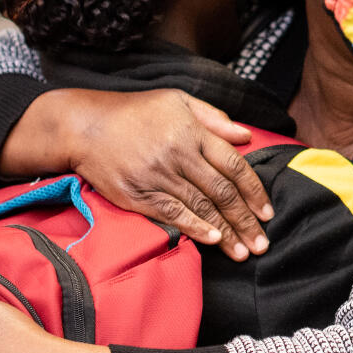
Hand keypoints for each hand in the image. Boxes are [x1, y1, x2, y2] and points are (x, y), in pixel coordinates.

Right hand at [19, 88, 274, 261]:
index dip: (255, 192)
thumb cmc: (134, 111)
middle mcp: (179, 155)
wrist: (83, 126)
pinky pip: (172, 215)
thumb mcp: (177, 100)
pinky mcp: (138, 194)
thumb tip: (246, 136)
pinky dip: (195, 229)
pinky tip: (212, 241)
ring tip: (243, 252)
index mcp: (192, 133)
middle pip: (222, 193)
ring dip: (226, 233)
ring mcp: (158, 176)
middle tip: (262, 243)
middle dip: (246, 221)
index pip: (234, 166)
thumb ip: (214, 118)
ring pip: (201, 208)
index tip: (268, 212)